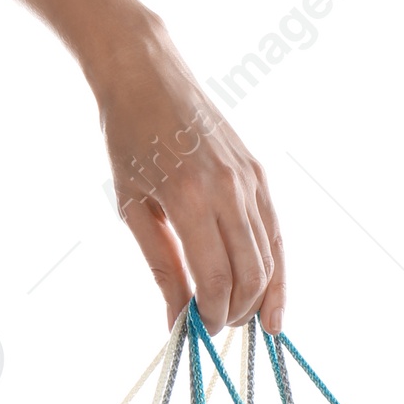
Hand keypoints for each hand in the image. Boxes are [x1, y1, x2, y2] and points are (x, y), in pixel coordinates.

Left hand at [89, 19, 285, 334]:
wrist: (146, 73)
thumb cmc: (128, 139)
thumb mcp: (131, 207)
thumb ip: (160, 265)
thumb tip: (176, 319)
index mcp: (189, 199)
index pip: (216, 280)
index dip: (210, 315)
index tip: (196, 330)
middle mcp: (227, 190)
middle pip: (250, 275)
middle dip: (236, 312)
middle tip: (216, 328)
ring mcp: (249, 180)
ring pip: (271, 257)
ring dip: (260, 297)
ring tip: (244, 320)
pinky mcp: (259, 172)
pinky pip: (274, 231)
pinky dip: (276, 267)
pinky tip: (271, 294)